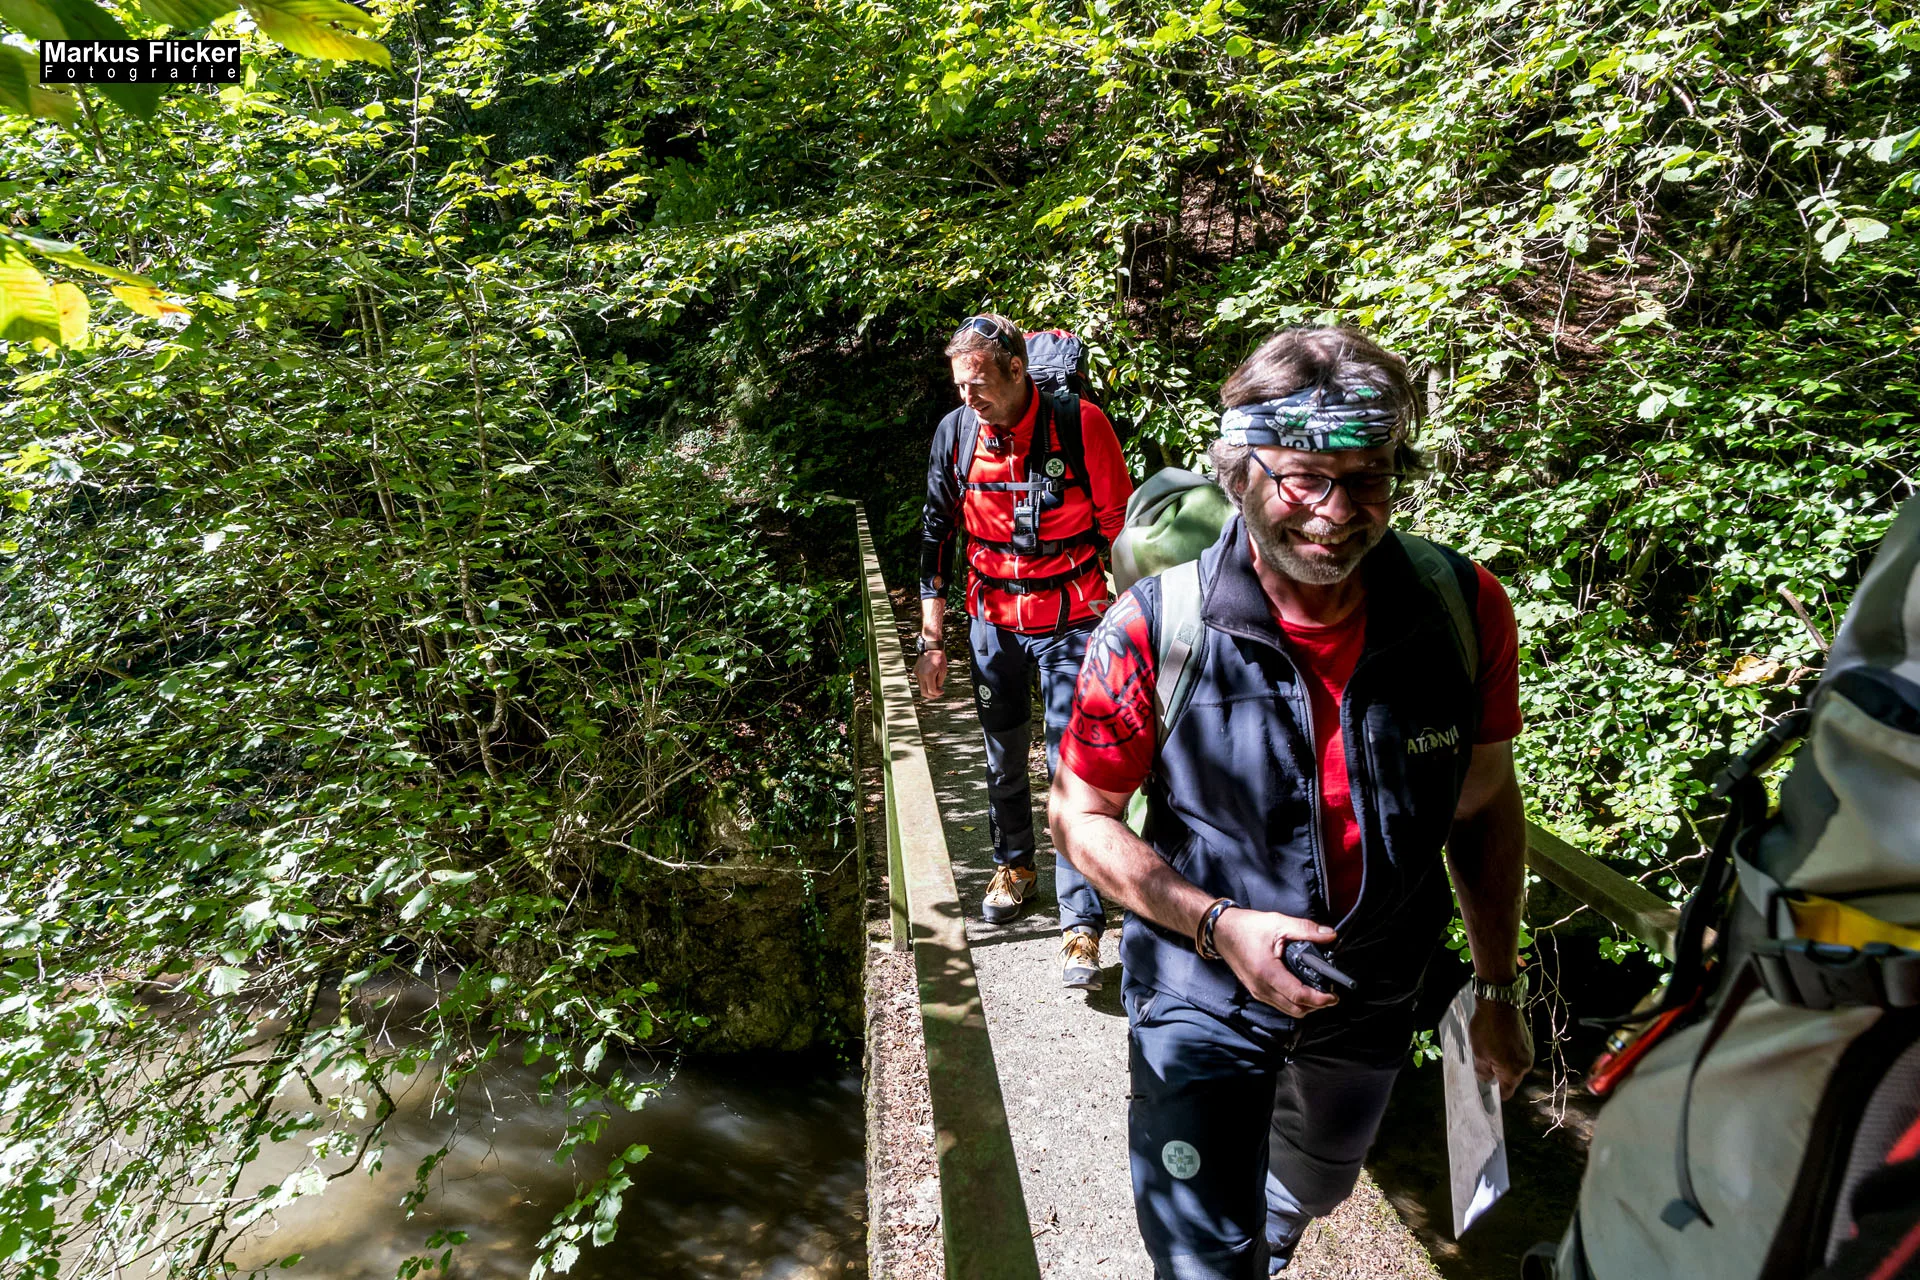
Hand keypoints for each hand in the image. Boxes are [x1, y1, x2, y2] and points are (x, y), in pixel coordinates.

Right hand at [915, 648, 947, 699]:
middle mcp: (921, 675)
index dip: (937, 694)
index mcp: (928, 675)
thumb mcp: (943, 671)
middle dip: (931, 696)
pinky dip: (925, 684)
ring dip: (928, 690)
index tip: (942, 691)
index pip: (931, 691)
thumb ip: (939, 682)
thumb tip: (936, 690)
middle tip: (938, 694)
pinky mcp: (916, 671)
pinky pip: (920, 681)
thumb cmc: (939, 658)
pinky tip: (931, 680)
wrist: (931, 647)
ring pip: (921, 687)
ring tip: (935, 688)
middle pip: (924, 692)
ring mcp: (917, 673)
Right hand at [1212, 908, 1339, 1017]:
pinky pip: (1280, 1004)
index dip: (1320, 999)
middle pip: (1296, 1009)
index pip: (1299, 996)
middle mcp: (1261, 988)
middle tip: (1330, 993)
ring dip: (1306, 1005)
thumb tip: (1329, 935)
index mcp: (1267, 972)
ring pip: (1288, 1010)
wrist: (1221, 932)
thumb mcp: (1278, 923)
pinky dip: (1294, 1001)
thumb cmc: (1245, 928)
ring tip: (1318, 991)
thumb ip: (1305, 929)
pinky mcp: (1256, 991)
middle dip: (1316, 1005)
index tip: (1334, 995)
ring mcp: (1258, 992)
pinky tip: (1301, 987)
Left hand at [1468, 997, 1532, 1099]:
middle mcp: (1525, 1065)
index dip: (1496, 1094)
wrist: (1499, 1003)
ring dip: (1503, 1061)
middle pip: (1511, 1078)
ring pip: (1514, 1065)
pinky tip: (1497, 1041)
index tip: (1487, 1093)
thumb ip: (1483, 1072)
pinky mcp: (1528, 1041)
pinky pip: (1517, 1053)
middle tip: (1483, 1065)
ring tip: (1489, 1050)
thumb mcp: (1478, 1054)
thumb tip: (1487, 1080)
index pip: (1507, 1092)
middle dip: (1498, 1074)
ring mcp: (1529, 1052)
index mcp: (1514, 1072)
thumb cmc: (1487, 1030)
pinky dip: (1508, 1051)